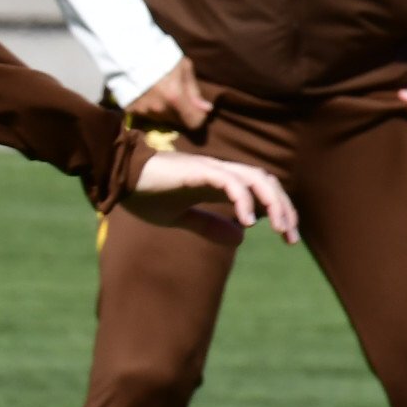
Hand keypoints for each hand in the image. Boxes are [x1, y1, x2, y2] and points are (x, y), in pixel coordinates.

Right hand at [122, 57, 213, 132]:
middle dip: (181, 113)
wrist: (129, 52)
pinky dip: (150, 108)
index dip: (199, 117)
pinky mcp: (131, 111)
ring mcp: (144, 112)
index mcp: (175, 99)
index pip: (194, 123)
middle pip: (178, 122)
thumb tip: (207, 109)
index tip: (197, 109)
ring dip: (165, 110)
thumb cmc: (161, 57)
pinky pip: (147, 115)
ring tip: (161, 94)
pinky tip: (148, 94)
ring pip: (162, 119)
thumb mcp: (184, 68)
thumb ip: (194, 92)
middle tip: (177, 97)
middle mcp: (159, 110)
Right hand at [122, 150, 301, 244]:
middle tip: (290, 237)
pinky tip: (248, 222)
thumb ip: (208, 225)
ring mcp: (211, 168)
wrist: (117, 178)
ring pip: (255, 179)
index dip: (279, 210)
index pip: (261, 189)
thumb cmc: (143, 193)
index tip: (287, 237)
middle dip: (284, 209)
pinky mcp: (199, 170)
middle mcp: (220, 171)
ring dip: (272, 204)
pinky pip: (230, 182)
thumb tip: (241, 238)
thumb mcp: (180, 217)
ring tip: (279, 230)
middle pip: (266, 182)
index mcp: (218, 181)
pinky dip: (244, 200)